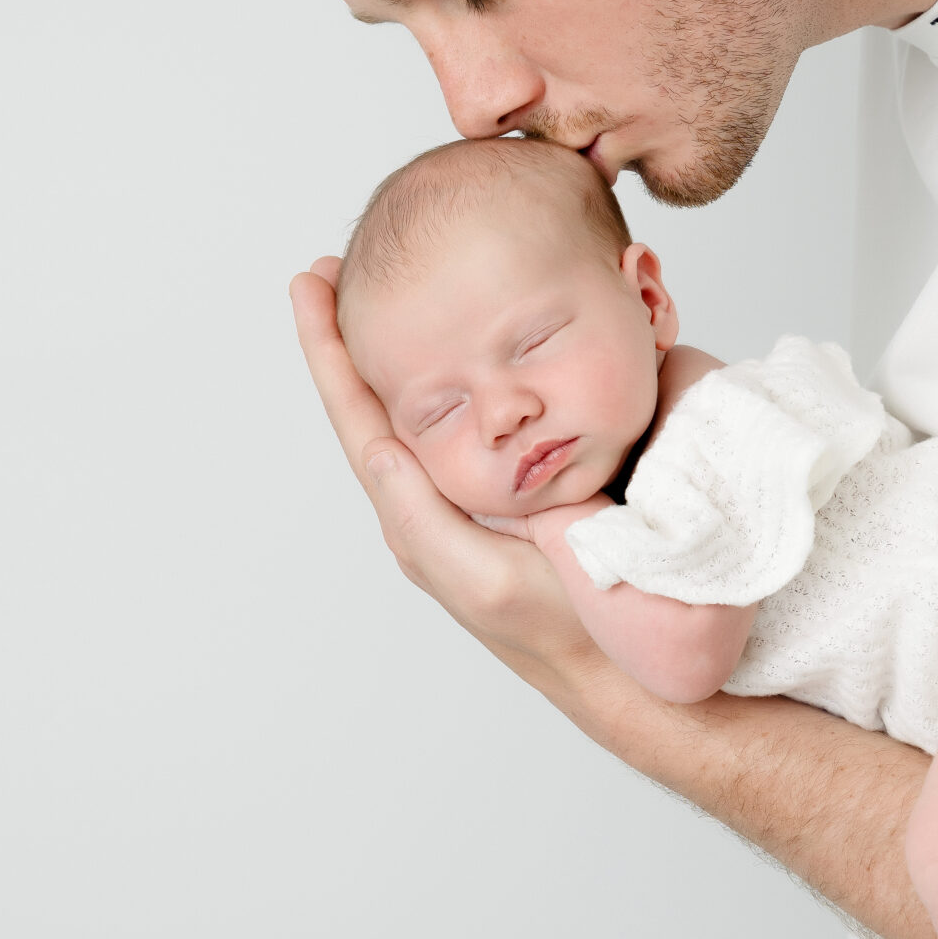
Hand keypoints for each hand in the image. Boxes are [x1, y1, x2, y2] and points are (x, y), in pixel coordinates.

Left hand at [290, 259, 608, 686]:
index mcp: (418, 514)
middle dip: (351, 336)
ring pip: (420, 408)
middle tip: (332, 272)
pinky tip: (463, 346)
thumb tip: (375, 445)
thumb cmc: (560, 628)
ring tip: (376, 293)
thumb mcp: (480, 578)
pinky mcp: (515, 488)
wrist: (628, 666)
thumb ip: (420, 517)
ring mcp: (472, 494)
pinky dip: (453, 375)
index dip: (329, 349)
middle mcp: (434, 500)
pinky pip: (470, 421)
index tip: (309, 283)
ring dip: (396, 349)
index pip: (359, 416)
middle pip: (376, 402)